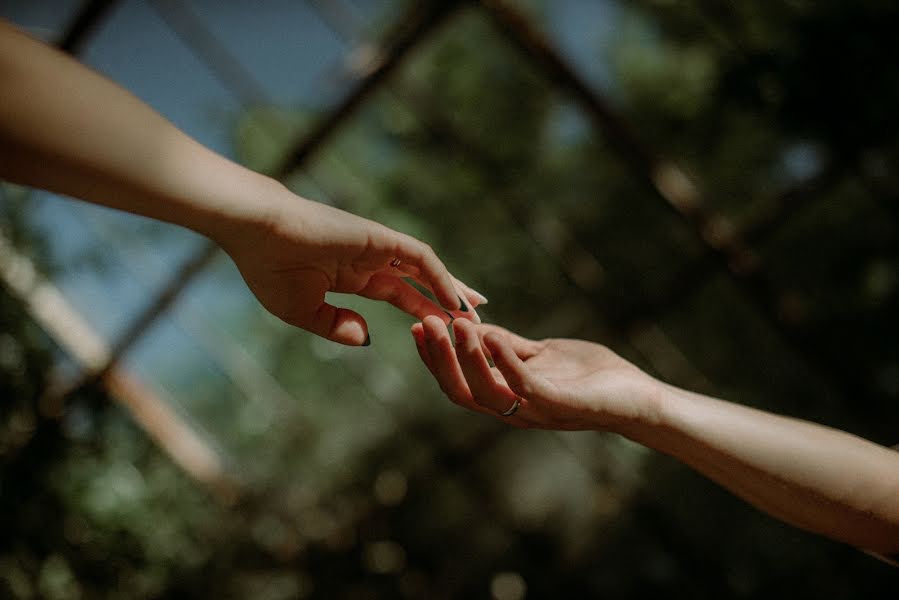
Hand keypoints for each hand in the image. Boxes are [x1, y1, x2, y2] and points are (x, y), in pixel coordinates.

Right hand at [217, 187, 483, 345]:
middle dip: (447, 302)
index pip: (398, 295)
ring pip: (425, 269)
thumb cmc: (268, 268)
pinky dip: (439, 277)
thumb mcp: (302, 311)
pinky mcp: (378, 237)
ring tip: (476, 313)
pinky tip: (454, 299)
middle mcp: (368, 260)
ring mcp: (375, 247)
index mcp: (350, 276)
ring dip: (451, 290)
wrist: (255, 233)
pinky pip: (418, 257)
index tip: (444, 330)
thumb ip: (335, 325)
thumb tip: (367, 338)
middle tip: (475, 322)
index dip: (422, 312)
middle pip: (419, 283)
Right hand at [412, 317, 659, 429]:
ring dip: (466, 357)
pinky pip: (525, 386)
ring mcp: (537, 411)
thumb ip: (509, 347)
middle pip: (462, 391)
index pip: (458, 384)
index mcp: (507, 399)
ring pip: (487, 392)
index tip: (418, 326)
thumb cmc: (591, 376)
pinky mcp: (561, 406)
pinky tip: (492, 335)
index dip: (434, 359)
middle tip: (425, 323)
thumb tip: (474, 328)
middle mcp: (515, 411)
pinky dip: (505, 360)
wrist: (638, 395)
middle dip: (440, 358)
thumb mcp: (543, 354)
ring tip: (454, 325)